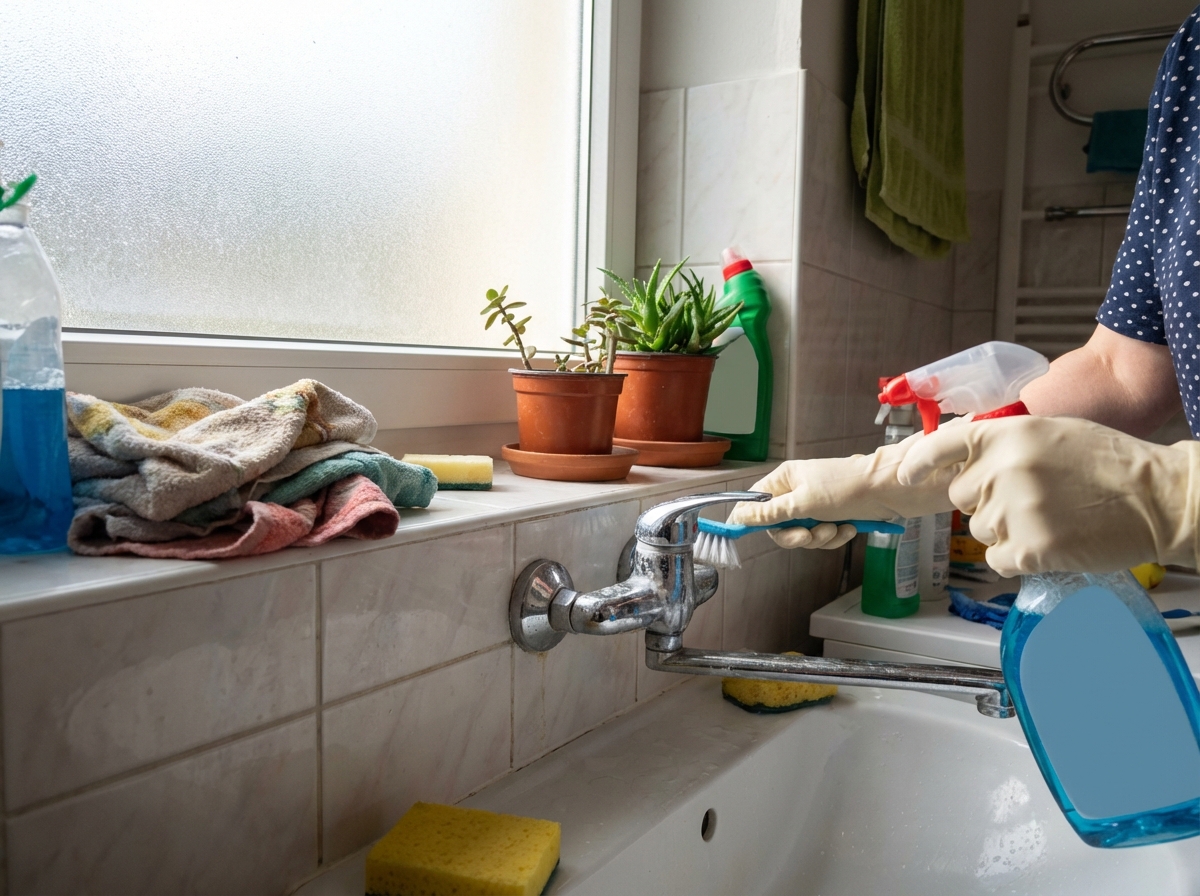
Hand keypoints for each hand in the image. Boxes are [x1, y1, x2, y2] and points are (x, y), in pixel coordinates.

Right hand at [726, 433, 957, 549]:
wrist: (888, 491)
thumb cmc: (845, 489)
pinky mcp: (832, 515)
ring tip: (836, 528)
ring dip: (819, 537)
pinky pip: (822, 536)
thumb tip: (738, 516)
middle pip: (779, 524)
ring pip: (802, 534)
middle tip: (809, 536)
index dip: (754, 519)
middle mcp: (797, 491)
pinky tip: (848, 528)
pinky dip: (834, 537)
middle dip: (797, 535)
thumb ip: (769, 513)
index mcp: (785, 480)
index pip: (756, 501)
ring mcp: (815, 504)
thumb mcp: (802, 503)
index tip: (755, 533)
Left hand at [897, 415, 1199, 575]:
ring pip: (979, 529)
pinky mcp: (1028, 549)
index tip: (905, 476)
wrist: (1159, 498)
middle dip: (984, 501)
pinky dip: (1017, 557)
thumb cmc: (1113, 464)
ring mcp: (1013, 512)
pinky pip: (997, 558)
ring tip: (1050, 518)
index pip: (943, 445)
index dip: (920, 463)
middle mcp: (1003, 471)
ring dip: (1005, 529)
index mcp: (1008, 436)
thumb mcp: (1053, 432)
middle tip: (1030, 499)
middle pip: (961, 496)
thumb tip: (967, 458)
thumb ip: (1006, 443)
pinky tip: (1050, 542)